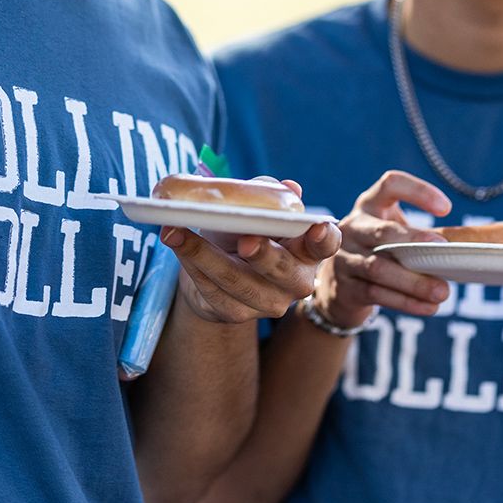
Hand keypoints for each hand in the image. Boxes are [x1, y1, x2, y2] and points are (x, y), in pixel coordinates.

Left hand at [162, 179, 340, 323]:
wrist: (214, 264)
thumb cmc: (244, 229)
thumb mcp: (255, 208)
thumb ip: (268, 195)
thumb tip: (288, 188)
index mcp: (308, 248)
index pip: (327, 244)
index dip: (324, 237)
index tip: (316, 227)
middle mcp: (296, 280)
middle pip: (283, 270)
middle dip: (264, 254)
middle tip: (245, 240)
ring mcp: (269, 302)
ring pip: (239, 282)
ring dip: (205, 255)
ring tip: (178, 231)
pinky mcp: (237, 314)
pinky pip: (213, 291)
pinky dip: (191, 264)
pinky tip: (176, 242)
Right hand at [314, 171, 452, 329]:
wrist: (338, 285)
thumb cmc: (378, 252)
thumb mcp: (392, 235)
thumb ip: (418, 238)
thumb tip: (461, 252)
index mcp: (369, 205)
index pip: (391, 184)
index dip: (418, 191)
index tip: (447, 209)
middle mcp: (353, 227)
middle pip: (382, 231)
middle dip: (414, 240)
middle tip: (443, 249)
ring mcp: (344, 257)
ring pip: (379, 268)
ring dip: (414, 281)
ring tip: (442, 291)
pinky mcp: (345, 287)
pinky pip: (377, 294)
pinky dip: (406, 302)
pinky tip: (428, 307)